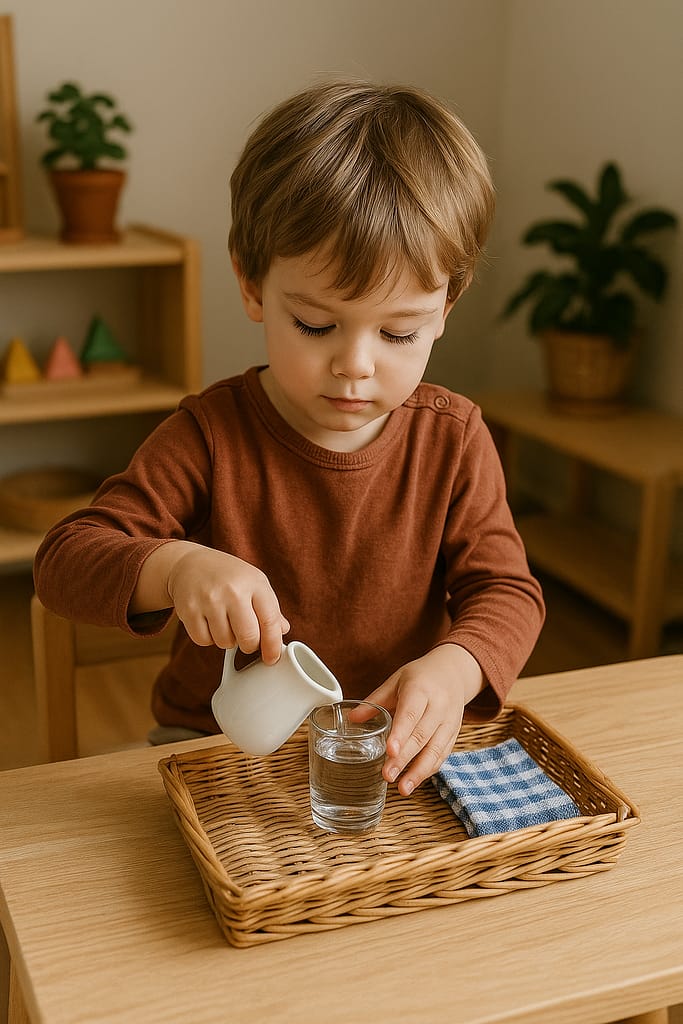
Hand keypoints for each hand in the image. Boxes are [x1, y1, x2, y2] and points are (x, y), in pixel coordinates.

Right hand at [134, 541, 288, 662]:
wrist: (191, 563)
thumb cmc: (229, 576)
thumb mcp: (255, 584)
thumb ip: (270, 609)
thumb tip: (283, 631)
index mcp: (255, 583)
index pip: (270, 622)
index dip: (273, 645)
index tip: (272, 658)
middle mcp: (233, 590)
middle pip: (248, 638)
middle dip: (249, 645)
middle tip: (246, 639)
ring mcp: (209, 599)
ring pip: (225, 642)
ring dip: (227, 640)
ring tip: (225, 623)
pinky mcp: (188, 609)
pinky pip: (204, 641)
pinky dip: (208, 638)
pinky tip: (209, 622)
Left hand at [361, 644, 483, 796]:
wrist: (453, 672)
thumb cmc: (420, 677)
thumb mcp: (396, 681)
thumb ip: (375, 701)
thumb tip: (351, 719)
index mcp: (420, 689)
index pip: (410, 713)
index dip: (401, 733)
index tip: (389, 751)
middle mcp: (438, 706)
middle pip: (422, 735)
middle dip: (405, 758)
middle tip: (387, 776)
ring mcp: (449, 721)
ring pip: (435, 749)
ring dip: (419, 771)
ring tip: (403, 788)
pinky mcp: (454, 733)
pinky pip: (442, 755)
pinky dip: (428, 769)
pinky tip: (414, 781)